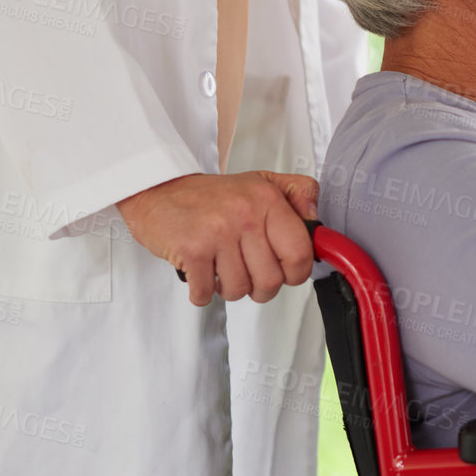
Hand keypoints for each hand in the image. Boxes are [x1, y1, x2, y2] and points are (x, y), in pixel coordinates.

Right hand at [116, 171, 318, 305]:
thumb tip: (318, 220)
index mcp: (266, 199)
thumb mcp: (259, 182)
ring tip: (221, 268)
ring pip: (239, 290)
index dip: (295, 273)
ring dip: (229, 289)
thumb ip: (297, 194)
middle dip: (260, 287)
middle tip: (247, 273)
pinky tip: (201, 273)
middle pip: (271, 280)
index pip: (300, 253)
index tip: (285, 272)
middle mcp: (245, 214)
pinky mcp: (191, 250)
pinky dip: (202, 292)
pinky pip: (206, 293)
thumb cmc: (209, 195)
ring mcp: (217, 233)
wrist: (157, 189)